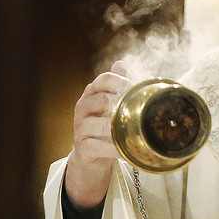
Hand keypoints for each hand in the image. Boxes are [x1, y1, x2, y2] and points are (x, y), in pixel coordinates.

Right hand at [64, 61, 131, 208]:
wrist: (92, 154)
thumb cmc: (106, 124)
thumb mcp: (111, 103)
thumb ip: (118, 85)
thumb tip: (120, 63)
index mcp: (92, 94)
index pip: (104, 79)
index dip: (121, 80)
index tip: (135, 87)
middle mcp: (83, 108)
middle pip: (102, 100)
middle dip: (122, 104)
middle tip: (138, 111)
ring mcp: (80, 128)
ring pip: (96, 124)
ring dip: (116, 128)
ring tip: (132, 131)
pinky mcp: (82, 147)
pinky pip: (96, 146)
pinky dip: (112, 149)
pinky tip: (125, 151)